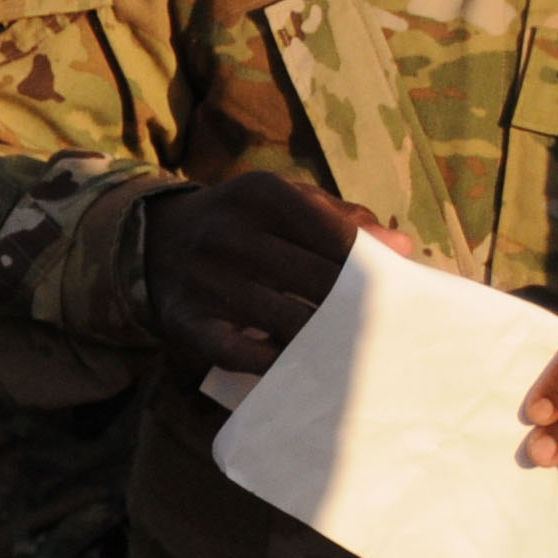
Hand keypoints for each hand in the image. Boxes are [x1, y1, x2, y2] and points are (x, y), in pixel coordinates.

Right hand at [145, 172, 381, 379]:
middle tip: (389, 330)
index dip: (373, 268)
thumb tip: (401, 247)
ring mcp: (205, 280)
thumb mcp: (286, 204)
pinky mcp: (187, 321)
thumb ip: (342, 220)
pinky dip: (275, 362)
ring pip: (288, 320)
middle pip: (317, 281)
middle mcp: (228, 233)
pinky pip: (240, 353)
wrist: (156, 242)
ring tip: (355, 350)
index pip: (336, 236)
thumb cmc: (244, 223)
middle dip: (356, 307)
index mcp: (260, 195)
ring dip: (326, 339)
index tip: (399, 292)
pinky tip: (299, 362)